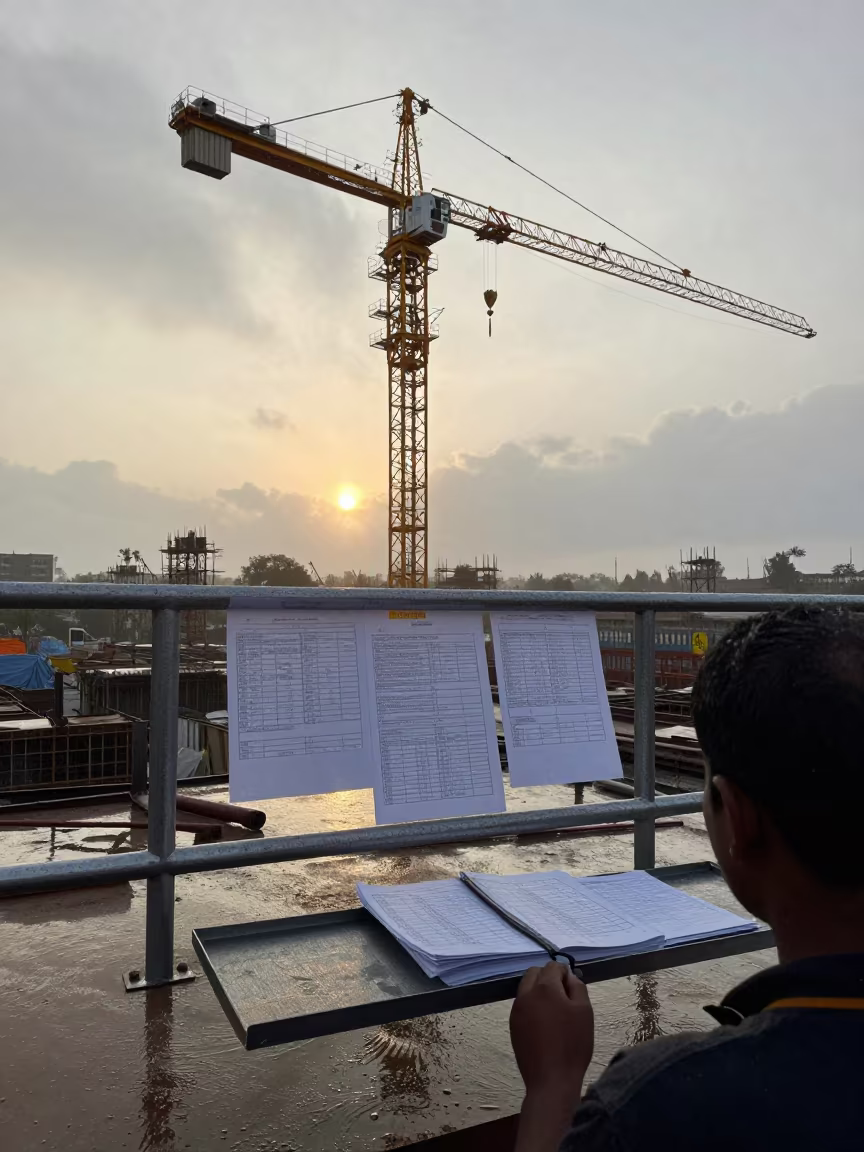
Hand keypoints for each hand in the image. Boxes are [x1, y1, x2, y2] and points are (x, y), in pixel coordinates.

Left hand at [510, 961, 594, 1107]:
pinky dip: (532, 1005)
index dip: (564, 972)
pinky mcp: (513, 1025)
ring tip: (554, 1010)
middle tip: (564, 995)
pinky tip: (544, 1023)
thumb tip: (569, 977)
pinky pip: (522, 1005)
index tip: (572, 985)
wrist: (551, 1080)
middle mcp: (526, 994)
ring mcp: (516, 1010)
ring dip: (539, 990)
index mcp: (545, 988)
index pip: (552, 966)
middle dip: (548, 977)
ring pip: (526, 988)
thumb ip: (577, 988)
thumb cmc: (573, 1045)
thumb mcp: (585, 1012)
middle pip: (535, 973)